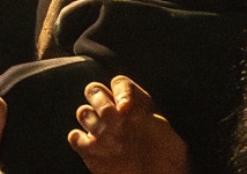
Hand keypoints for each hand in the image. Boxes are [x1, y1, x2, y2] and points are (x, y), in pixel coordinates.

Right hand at [68, 76, 189, 173]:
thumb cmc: (170, 163)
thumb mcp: (172, 139)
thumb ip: (153, 120)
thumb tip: (126, 109)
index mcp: (137, 106)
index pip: (120, 83)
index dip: (121, 92)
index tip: (127, 109)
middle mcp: (115, 115)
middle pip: (94, 90)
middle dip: (101, 102)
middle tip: (115, 121)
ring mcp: (100, 131)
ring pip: (83, 111)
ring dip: (93, 122)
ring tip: (111, 140)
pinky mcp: (89, 150)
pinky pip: (75, 136)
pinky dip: (81, 139)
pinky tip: (96, 148)